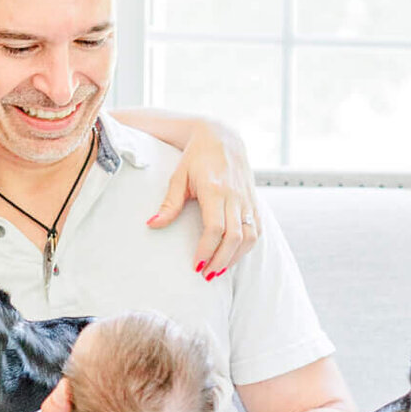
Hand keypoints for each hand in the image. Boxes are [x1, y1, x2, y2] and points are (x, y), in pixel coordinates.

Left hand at [146, 120, 259, 278]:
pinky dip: (247, 246)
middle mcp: (235, 195)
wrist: (222, 137)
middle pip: (234, 237)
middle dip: (221, 261)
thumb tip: (153, 224)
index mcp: (215, 189)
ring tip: (219, 269)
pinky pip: (257, 229)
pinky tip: (233, 255)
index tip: (195, 264)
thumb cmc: (196, 157)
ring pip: (250, 236)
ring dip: (236, 257)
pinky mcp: (254, 201)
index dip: (206, 249)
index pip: (215, 228)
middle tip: (206, 274)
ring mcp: (247, 199)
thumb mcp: (178, 177)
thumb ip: (169, 203)